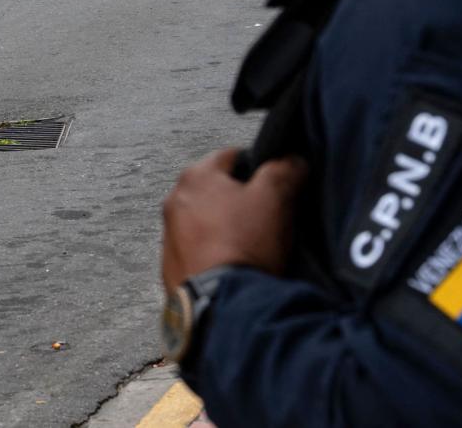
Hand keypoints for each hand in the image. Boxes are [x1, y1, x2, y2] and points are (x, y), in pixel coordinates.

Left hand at [161, 148, 305, 291]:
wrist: (222, 304)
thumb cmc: (245, 243)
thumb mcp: (274, 196)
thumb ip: (284, 169)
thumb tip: (292, 160)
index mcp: (195, 176)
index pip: (232, 156)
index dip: (259, 166)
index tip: (276, 184)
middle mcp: (174, 201)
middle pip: (217, 190)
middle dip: (241, 199)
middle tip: (267, 216)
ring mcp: (169, 236)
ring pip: (205, 221)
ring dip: (225, 227)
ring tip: (252, 245)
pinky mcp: (171, 267)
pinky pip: (198, 250)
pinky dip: (214, 253)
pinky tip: (234, 265)